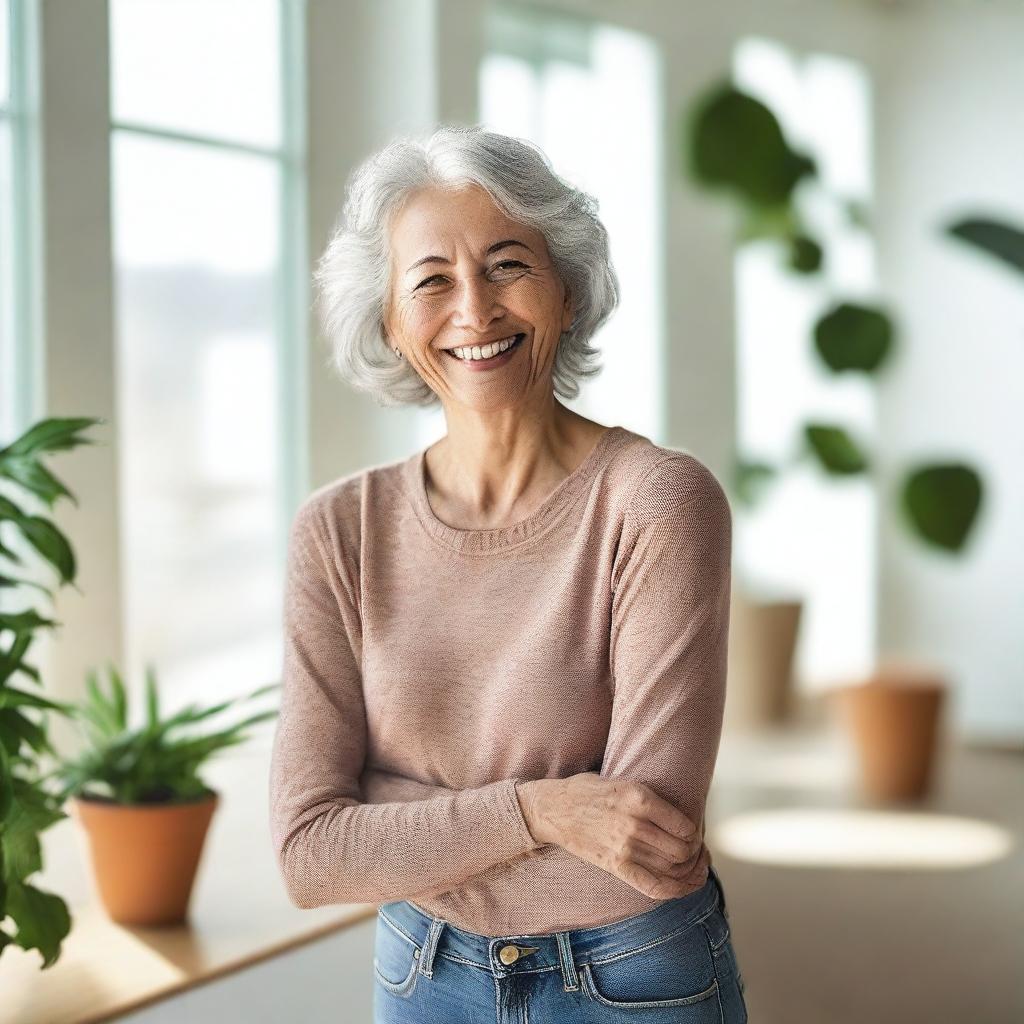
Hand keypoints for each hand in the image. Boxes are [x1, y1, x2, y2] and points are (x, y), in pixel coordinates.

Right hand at [516, 772, 699, 899]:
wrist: (553, 809)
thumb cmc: (589, 791)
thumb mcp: (623, 782)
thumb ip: (651, 800)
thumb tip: (683, 818)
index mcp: (639, 797)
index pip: (685, 826)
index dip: (696, 834)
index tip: (695, 834)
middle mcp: (634, 823)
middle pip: (682, 850)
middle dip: (695, 854)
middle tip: (696, 851)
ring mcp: (624, 847)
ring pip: (673, 870)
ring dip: (690, 872)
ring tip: (694, 867)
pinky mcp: (615, 865)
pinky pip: (654, 886)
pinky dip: (676, 890)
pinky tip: (685, 886)